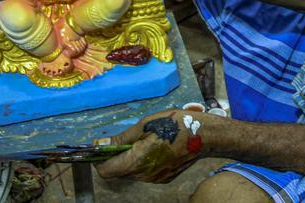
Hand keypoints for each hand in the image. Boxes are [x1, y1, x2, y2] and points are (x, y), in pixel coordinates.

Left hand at [95, 109, 216, 182]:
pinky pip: (145, 172)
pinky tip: (156, 147)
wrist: (204, 136)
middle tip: (125, 138)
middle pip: (118, 171)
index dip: (99, 159)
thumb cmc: (175, 125)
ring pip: (131, 172)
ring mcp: (154, 179)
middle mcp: (143, 175)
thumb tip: (100, 144)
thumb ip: (122, 138)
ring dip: (130, 158)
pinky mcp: (164, 178)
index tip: (102, 146)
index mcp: (137, 161)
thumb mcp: (145, 125)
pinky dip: (143, 162)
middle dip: (116, 156)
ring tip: (144, 140)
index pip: (105, 170)